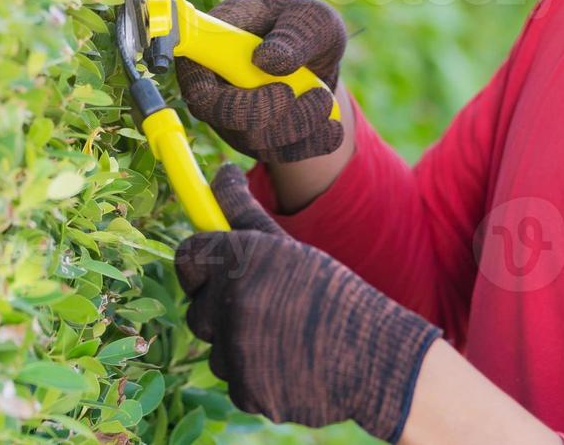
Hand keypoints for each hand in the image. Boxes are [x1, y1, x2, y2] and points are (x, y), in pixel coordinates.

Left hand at [174, 164, 440, 441]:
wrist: (376, 359)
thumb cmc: (332, 295)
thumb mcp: (289, 247)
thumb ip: (244, 212)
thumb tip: (222, 172)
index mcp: (241, 259)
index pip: (187, 255)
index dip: (199, 263)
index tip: (214, 268)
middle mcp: (231, 302)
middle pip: (196, 306)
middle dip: (221, 307)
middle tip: (265, 305)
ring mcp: (236, 351)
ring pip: (216, 346)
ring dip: (240, 343)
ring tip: (286, 335)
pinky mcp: (246, 390)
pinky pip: (235, 379)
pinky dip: (255, 375)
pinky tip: (291, 363)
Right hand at [176, 0, 347, 161]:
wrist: (317, 56)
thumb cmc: (302, 26)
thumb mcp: (310, 17)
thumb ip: (294, 32)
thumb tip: (268, 60)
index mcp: (210, 47)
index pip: (196, 83)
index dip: (227, 97)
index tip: (280, 88)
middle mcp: (213, 87)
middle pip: (222, 118)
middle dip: (272, 113)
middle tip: (316, 94)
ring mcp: (231, 118)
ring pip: (254, 140)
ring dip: (299, 125)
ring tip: (325, 99)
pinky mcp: (256, 140)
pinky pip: (278, 154)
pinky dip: (311, 144)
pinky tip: (332, 129)